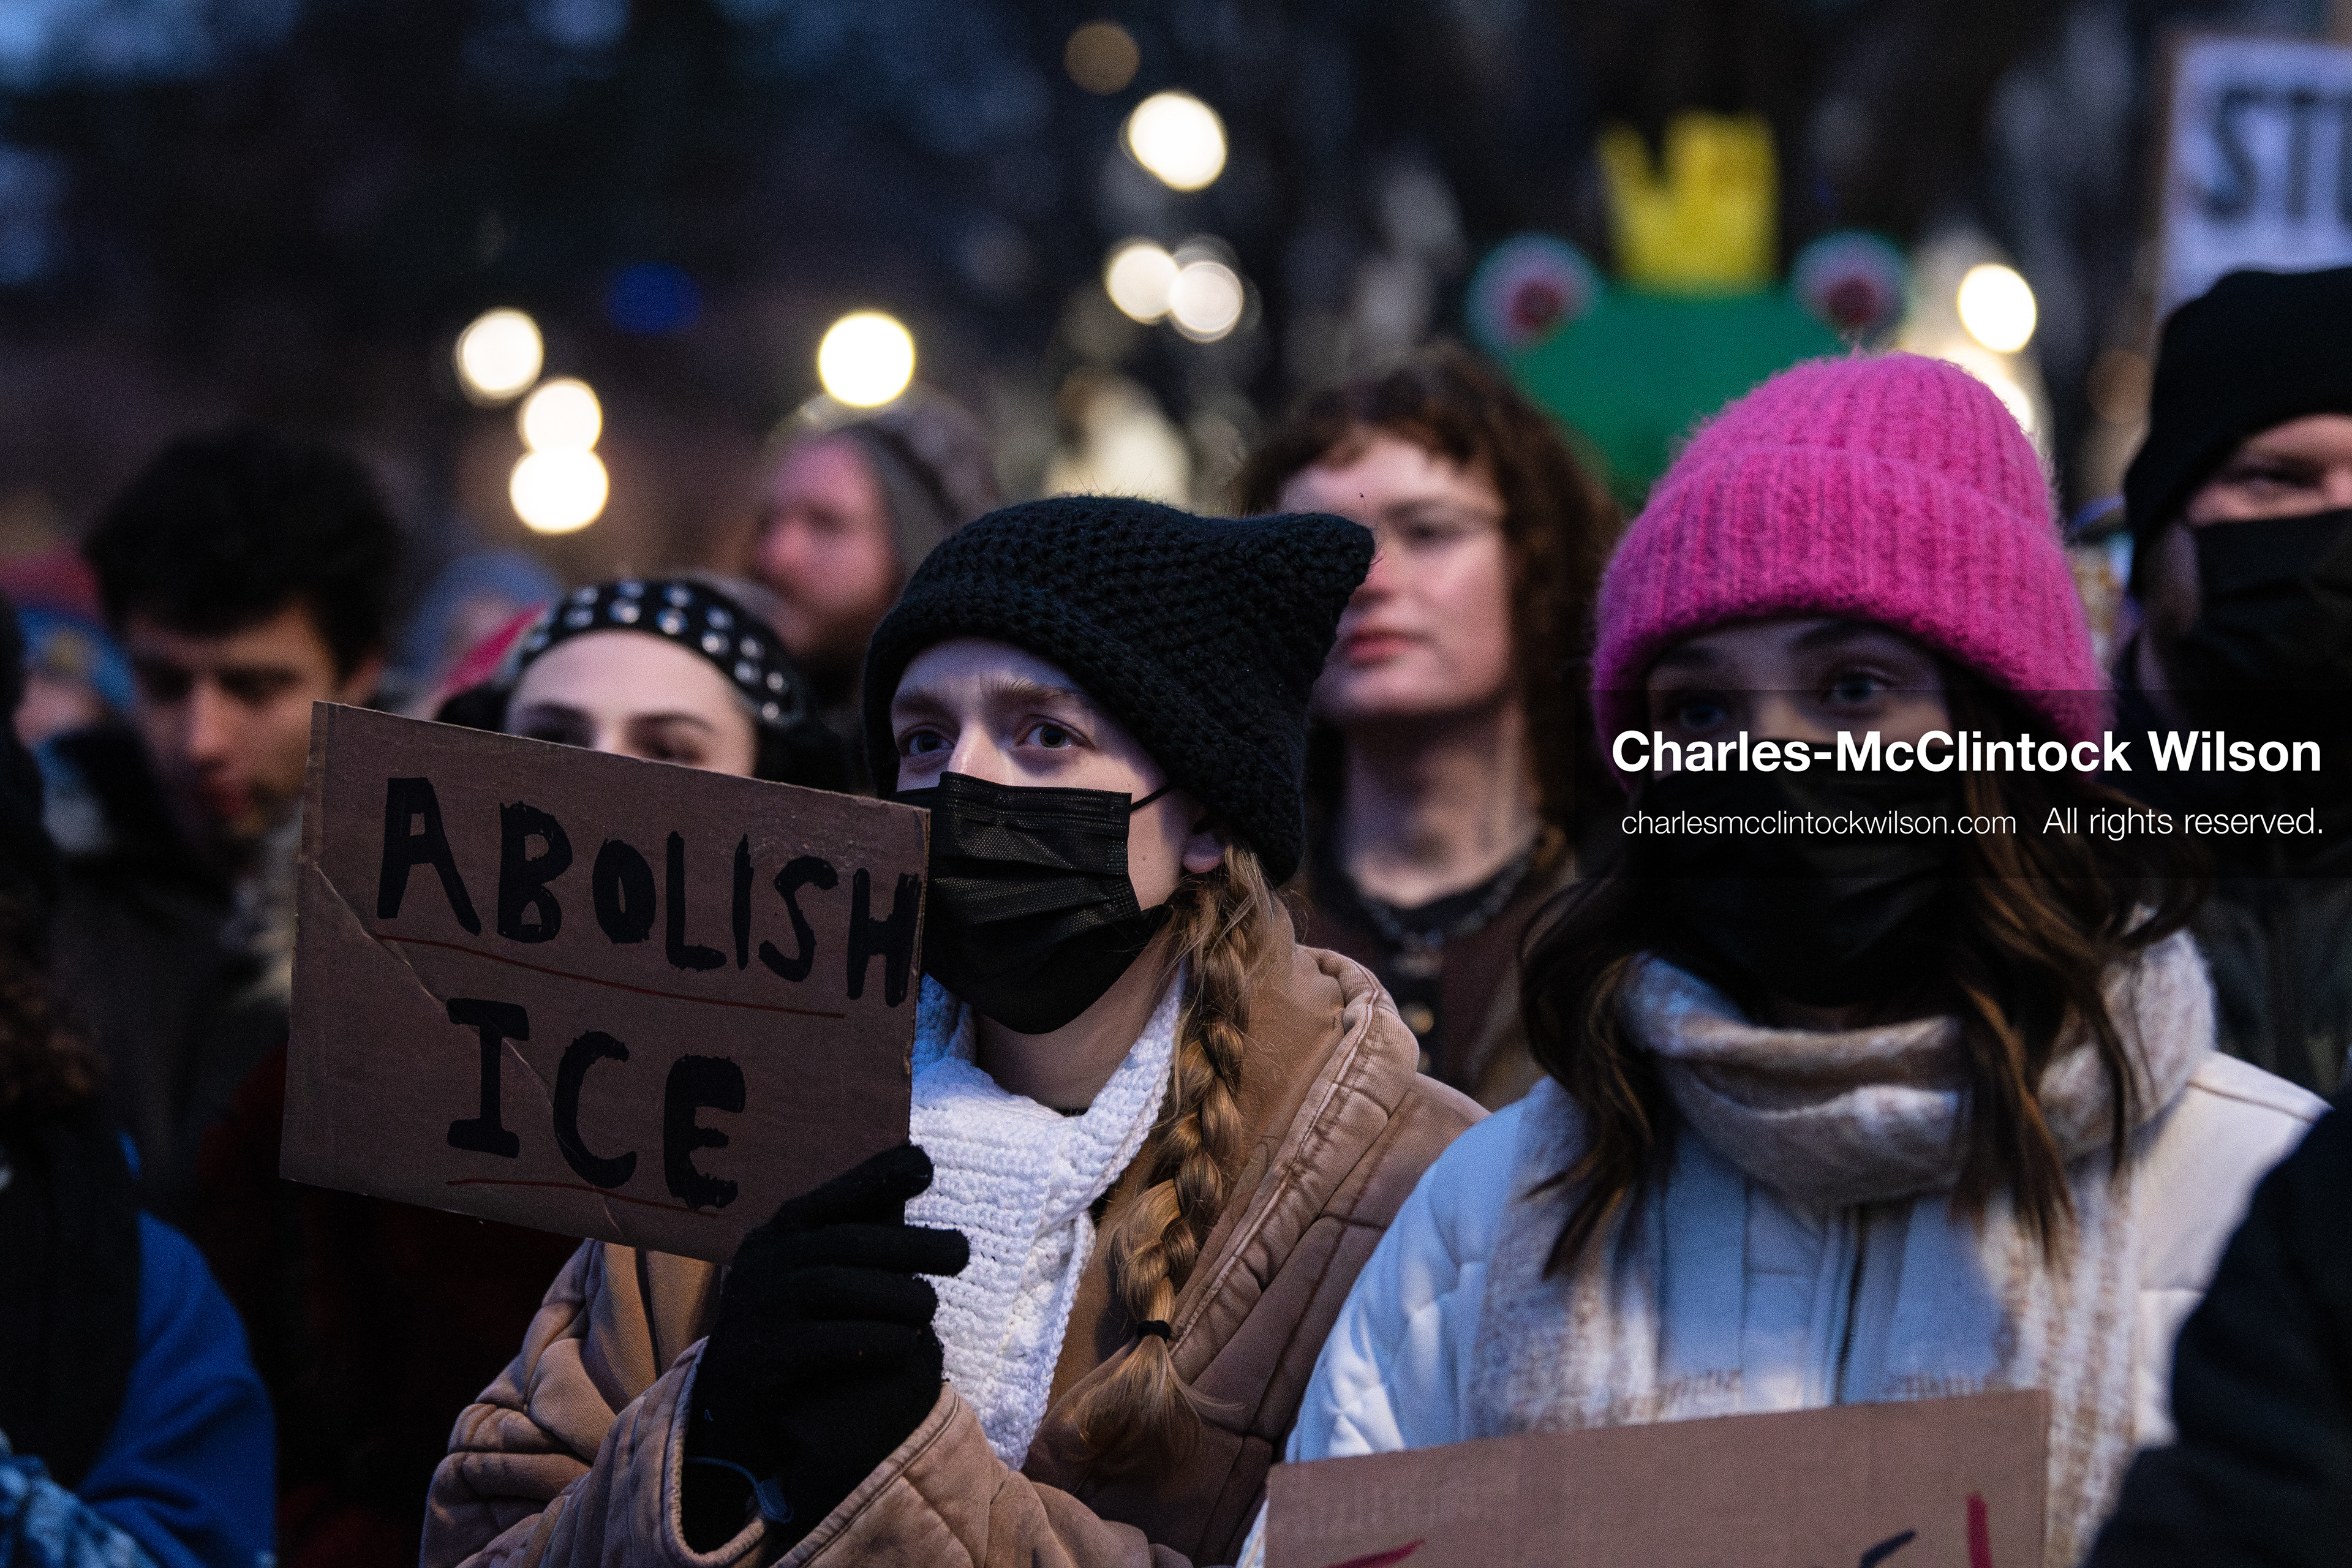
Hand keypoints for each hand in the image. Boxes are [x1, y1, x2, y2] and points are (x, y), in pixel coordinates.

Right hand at [682, 1143, 968, 1549]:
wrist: (726, 1406)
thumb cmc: (789, 1325)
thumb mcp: (812, 1270)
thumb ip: (857, 1230)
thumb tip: (917, 1165)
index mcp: (778, 1234)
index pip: (831, 1197)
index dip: (877, 1178)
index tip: (924, 1168)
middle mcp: (764, 1263)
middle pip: (845, 1242)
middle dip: (910, 1244)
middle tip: (961, 1252)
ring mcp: (760, 1309)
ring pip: (836, 1286)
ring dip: (896, 1294)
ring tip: (930, 1306)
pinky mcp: (766, 1357)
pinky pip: (830, 1342)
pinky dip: (877, 1340)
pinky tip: (907, 1344)